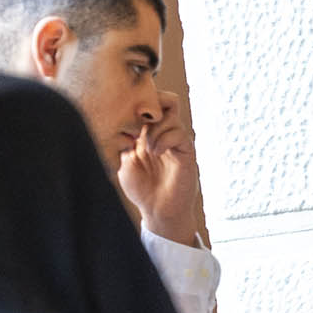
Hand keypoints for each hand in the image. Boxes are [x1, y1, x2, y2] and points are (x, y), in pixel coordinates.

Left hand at [117, 90, 202, 244]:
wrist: (157, 211)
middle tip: (142, 121)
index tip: (128, 111)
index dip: (143, 101)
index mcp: (149, 133)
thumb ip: (126, 141)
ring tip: (147, 148)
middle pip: (168, 101)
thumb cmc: (141, 189)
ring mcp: (177, 142)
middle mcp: (165, 133)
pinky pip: (179, 134)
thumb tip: (127, 123)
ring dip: (155, 129)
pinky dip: (164, 140)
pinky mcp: (187, 152)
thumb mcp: (125, 161)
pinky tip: (155, 153)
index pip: (151, 105)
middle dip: (154, 104)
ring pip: (172, 116)